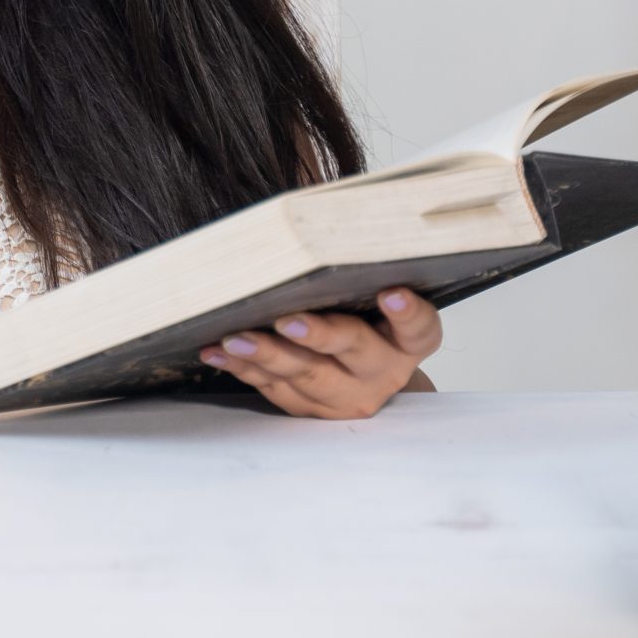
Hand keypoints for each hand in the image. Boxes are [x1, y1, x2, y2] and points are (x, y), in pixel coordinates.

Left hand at [198, 287, 440, 418]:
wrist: (365, 379)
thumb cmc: (369, 322)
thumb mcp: (374, 298)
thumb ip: (357, 275)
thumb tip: (311, 228)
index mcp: (406, 342)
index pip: (419, 329)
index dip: (408, 313)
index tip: (392, 293)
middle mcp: (381, 371)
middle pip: (354, 351)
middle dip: (318, 336)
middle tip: (287, 320)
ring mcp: (346, 395)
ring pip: (307, 375)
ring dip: (268, 355)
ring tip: (236, 338)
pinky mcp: (310, 409)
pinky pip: (274, 388)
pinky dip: (243, 368)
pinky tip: (218, 352)